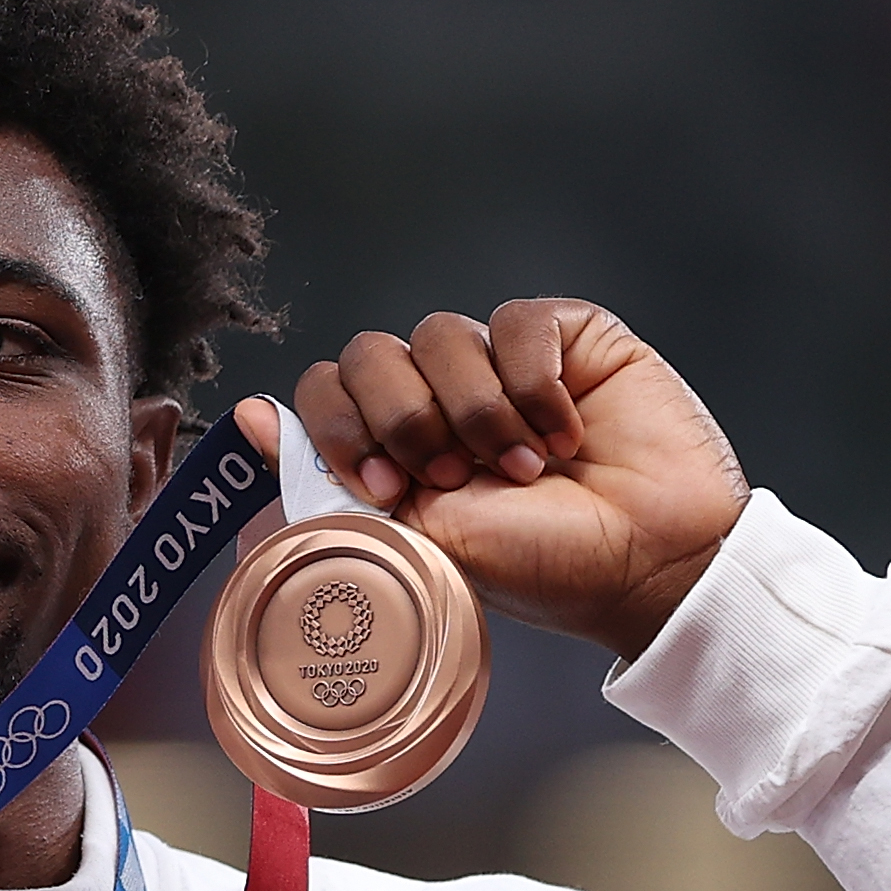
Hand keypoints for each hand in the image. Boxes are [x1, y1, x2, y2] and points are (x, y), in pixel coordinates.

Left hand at [267, 299, 749, 661]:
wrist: (648, 564)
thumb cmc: (542, 567)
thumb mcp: (418, 537)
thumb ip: (330, 479)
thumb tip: (242, 415)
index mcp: (394, 450)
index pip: (325, 390)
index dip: (339, 427)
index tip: (382, 485)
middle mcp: (440, 400)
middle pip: (369, 354)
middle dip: (402, 419)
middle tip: (453, 475)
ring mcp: (501, 365)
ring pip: (439, 335)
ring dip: (477, 412)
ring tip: (525, 469)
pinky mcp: (566, 337)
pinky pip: (516, 323)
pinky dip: (534, 384)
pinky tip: (566, 433)